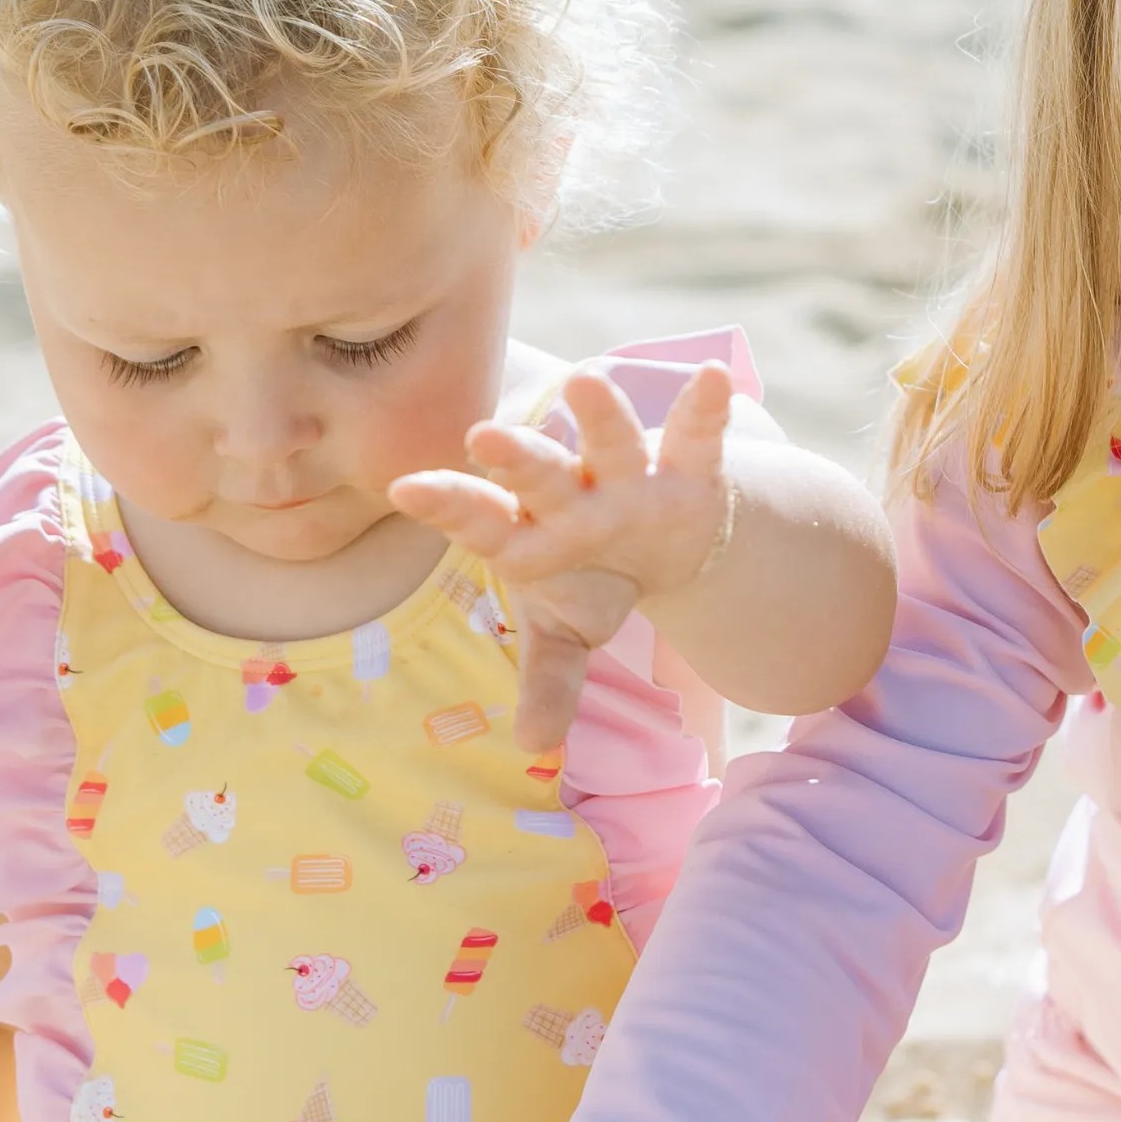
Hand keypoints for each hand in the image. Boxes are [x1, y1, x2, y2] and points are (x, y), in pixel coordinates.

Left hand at [390, 362, 734, 751]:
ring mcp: (627, 476)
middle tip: (486, 436)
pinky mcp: (686, 469)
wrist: (662, 538)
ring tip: (588, 383)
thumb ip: (549, 681)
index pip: (481, 519)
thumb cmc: (594, 577)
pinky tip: (714, 377)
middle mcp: (572, 494)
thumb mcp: (569, 631)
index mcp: (530, 532)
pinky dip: (705, 408)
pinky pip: (696, 436)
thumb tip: (532, 744)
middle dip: (519, 459)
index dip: (449, 503)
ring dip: (602, 418)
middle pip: (540, 475)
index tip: (405, 488)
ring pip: (611, 444)